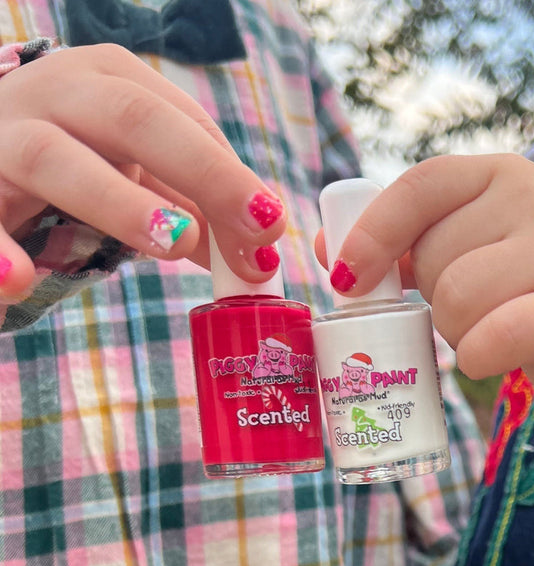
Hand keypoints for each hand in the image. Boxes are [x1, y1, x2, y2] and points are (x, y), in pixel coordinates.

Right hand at [0, 43, 286, 296]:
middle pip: (133, 118)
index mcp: (110, 80)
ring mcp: (1, 136)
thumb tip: (262, 258)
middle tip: (257, 222)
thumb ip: (200, 212)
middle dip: (202, 169)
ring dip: (119, 201)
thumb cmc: (76, 159)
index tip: (271, 226)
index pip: (184, 122)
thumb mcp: (139, 171)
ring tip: (174, 241)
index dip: (232, 175)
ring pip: (54, 158)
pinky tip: (16, 281)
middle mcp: (55, 92)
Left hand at [315, 154, 533, 398]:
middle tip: (468, 309)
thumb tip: (327, 248)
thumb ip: (401, 244)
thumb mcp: (464, 247)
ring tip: (488, 330)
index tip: (345, 277)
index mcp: (499, 175)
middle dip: (433, 297)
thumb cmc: (517, 286)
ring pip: (456, 299)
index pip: (421, 186)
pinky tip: (490, 357)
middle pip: (435, 258)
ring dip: (456, 332)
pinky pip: (495, 336)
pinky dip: (478, 356)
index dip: (374, 231)